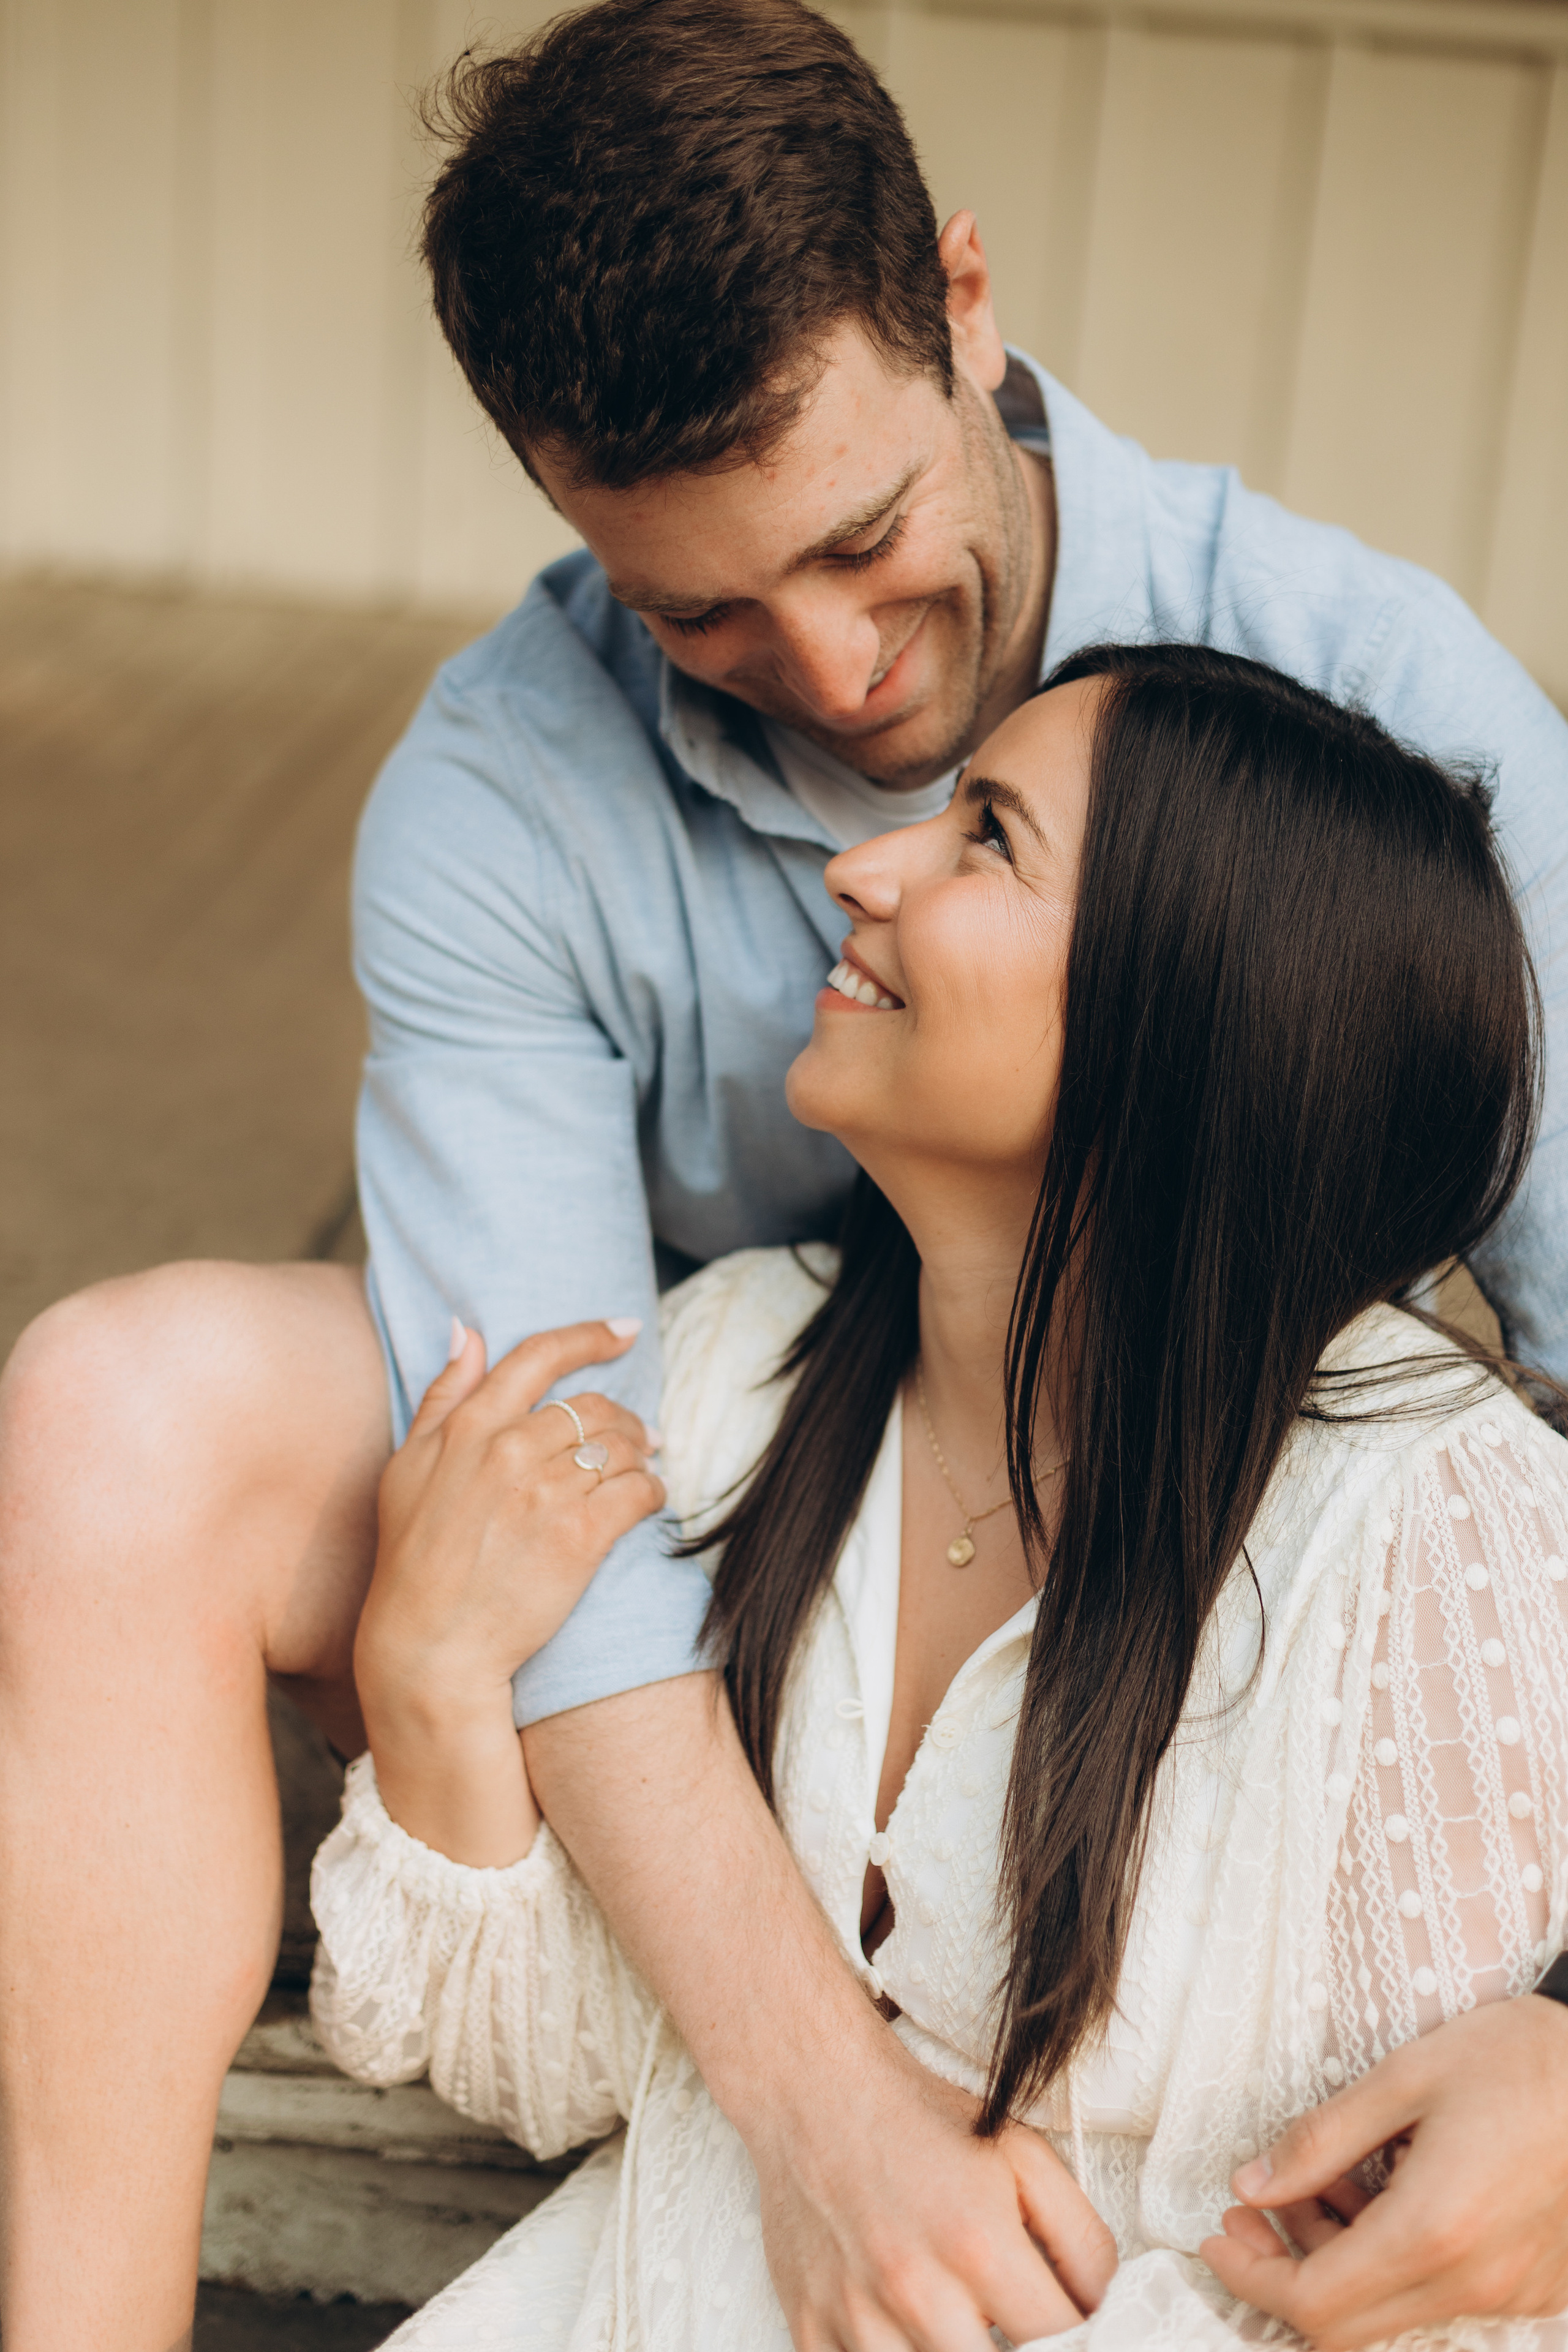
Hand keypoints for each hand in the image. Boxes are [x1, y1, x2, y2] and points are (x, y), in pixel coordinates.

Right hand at [355, 1315, 663, 1862]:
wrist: (430, 1647)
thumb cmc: (413, 1559)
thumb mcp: (407, 1468)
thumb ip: (442, 1396)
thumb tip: (466, 1330)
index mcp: (470, 1426)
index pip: (540, 1355)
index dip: (589, 1335)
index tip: (624, 1330)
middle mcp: (510, 1448)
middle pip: (593, 1406)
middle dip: (624, 1416)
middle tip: (641, 1432)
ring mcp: (547, 1492)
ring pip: (621, 1446)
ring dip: (643, 1452)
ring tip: (647, 1465)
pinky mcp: (581, 1536)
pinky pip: (640, 1492)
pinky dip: (653, 1491)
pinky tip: (650, 1501)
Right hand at [749, 2025, 1116, 2348]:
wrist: (814, 2089)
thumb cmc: (919, 2120)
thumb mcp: (1023, 2155)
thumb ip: (1081, 2239)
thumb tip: (1102, 2311)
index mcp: (977, 2244)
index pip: (1056, 2342)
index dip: (1074, 2337)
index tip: (1066, 2322)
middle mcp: (915, 2291)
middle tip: (1006, 2323)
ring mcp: (855, 2318)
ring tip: (955, 2323)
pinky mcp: (808, 2329)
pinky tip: (903, 2328)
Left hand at [1200, 1995, 1567, 2346]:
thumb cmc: (1524, 2060)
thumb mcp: (1407, 2077)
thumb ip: (1321, 2139)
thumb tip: (1251, 2184)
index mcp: (1433, 2232)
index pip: (1315, 2303)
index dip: (1252, 2275)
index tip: (1219, 2234)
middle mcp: (1473, 2283)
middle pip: (1347, 2326)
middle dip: (1283, 2273)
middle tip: (1251, 2210)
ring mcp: (1509, 2293)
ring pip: (1393, 2314)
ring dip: (1339, 2266)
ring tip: (1318, 2188)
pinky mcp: (1534, 2287)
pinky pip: (1440, 2298)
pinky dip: (1390, 2263)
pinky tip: (1379, 2197)